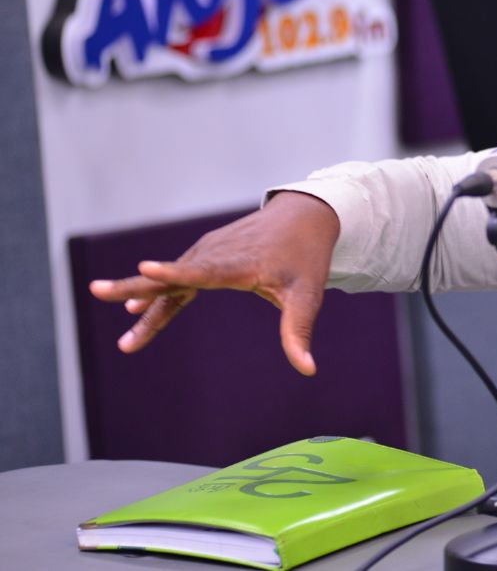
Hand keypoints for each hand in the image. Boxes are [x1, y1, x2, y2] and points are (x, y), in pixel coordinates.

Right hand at [88, 191, 339, 375]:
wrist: (304, 216)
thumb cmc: (306, 258)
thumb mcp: (308, 295)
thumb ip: (300, 332)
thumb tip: (308, 370)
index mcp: (239, 263)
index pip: (202, 270)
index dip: (174, 272)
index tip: (146, 269)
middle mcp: (216, 255)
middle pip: (171, 274)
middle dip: (135, 286)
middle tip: (98, 292)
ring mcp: (207, 253)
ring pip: (169, 281)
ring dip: (143, 302)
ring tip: (127, 343)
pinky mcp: (204, 255)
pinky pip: (176, 278)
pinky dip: (157, 294)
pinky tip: (136, 310)